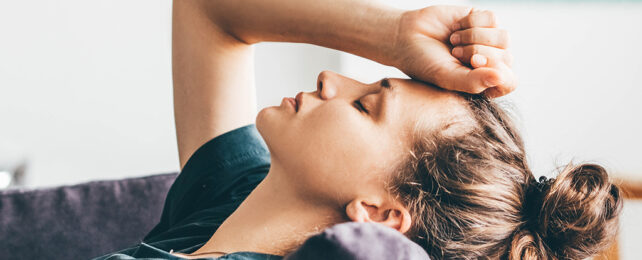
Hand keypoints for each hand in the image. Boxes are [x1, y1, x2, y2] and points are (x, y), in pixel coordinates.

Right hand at [392, 6, 515, 97]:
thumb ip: (474, 82)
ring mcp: (488, 41)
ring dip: (474, 38)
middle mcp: (490, 63)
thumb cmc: (424, 63)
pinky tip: (456, 28)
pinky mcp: (482, 20)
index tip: (472, 63)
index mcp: (483, 83)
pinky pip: (492, 19)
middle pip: (506, 58)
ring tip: (454, 42)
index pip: (509, 82)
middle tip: (455, 53)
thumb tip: (501, 77)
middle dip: (478, 53)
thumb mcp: (447, 78)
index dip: (495, 71)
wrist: (406, 36)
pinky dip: (471, 23)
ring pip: (503, 38)